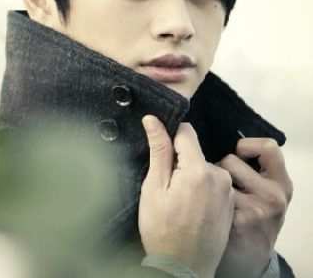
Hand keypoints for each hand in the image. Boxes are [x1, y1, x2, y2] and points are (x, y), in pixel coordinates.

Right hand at [138, 115, 234, 277]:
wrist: (183, 267)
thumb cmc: (162, 229)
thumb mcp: (153, 187)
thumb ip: (159, 149)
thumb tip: (153, 120)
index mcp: (199, 170)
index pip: (185, 132)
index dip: (169, 138)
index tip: (160, 154)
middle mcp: (219, 177)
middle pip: (194, 151)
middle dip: (179, 162)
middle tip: (166, 188)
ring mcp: (227, 190)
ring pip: (202, 167)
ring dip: (189, 176)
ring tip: (178, 201)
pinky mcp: (230, 202)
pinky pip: (212, 183)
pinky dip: (200, 189)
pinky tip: (190, 208)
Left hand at [216, 138, 292, 277]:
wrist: (246, 261)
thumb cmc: (251, 219)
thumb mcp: (265, 193)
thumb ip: (256, 168)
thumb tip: (231, 138)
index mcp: (281, 183)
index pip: (268, 147)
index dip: (247, 145)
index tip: (237, 153)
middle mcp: (273, 196)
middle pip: (231, 159)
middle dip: (220, 168)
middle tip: (225, 187)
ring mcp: (255, 210)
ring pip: (216, 176)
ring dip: (210, 184)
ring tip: (217, 200)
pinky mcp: (235, 222)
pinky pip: (208, 194)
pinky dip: (203, 199)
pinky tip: (211, 212)